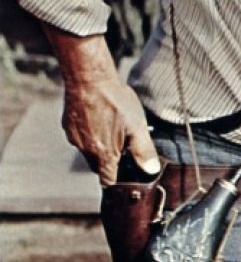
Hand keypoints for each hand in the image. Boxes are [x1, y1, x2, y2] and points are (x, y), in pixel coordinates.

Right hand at [44, 29, 157, 184]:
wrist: (89, 79)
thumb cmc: (115, 102)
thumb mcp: (137, 126)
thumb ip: (144, 150)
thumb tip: (151, 169)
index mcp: (103, 154)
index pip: (107, 180)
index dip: (116, 182)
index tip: (123, 178)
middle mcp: (85, 150)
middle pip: (99, 166)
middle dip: (111, 162)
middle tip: (125, 148)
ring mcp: (74, 138)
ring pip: (89, 151)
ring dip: (101, 146)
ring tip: (114, 128)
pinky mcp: (68, 126)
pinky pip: (81, 137)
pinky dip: (90, 134)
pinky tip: (101, 118)